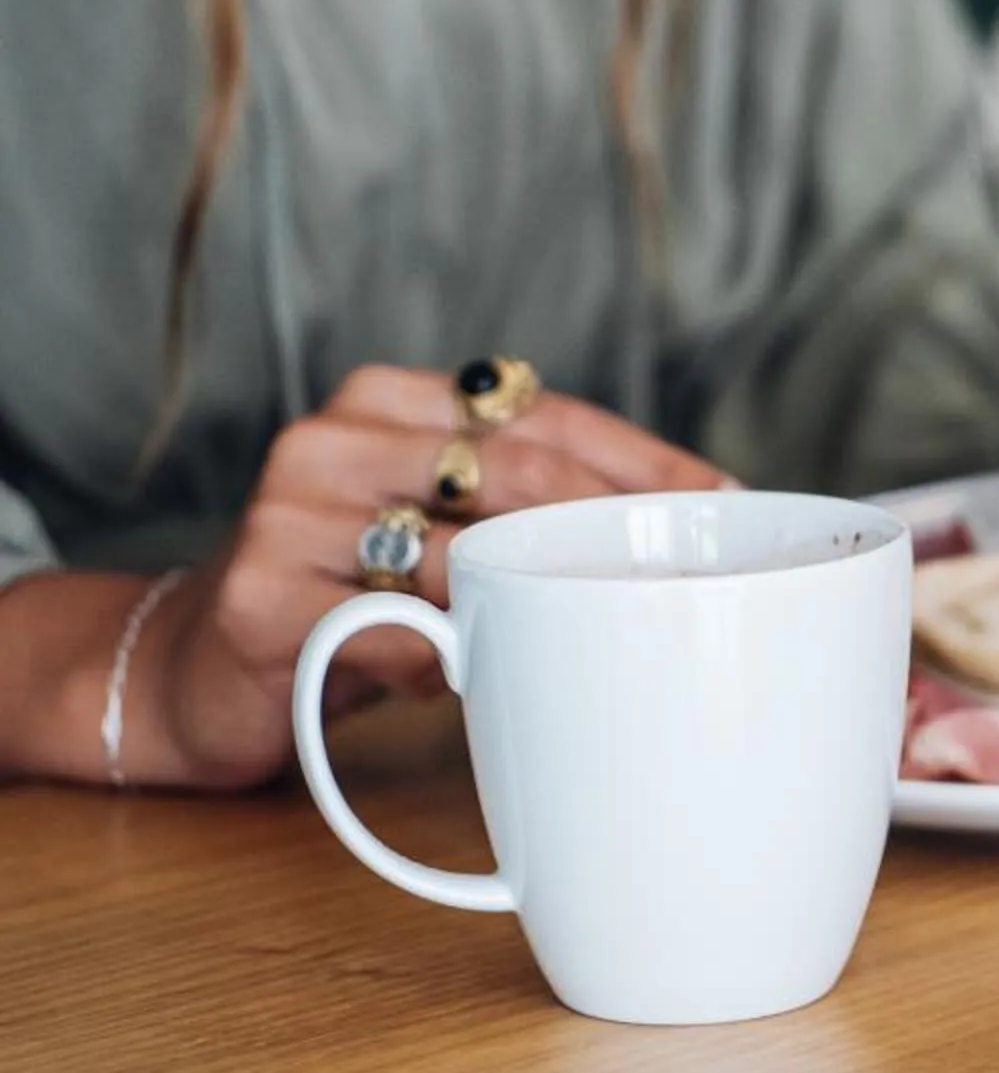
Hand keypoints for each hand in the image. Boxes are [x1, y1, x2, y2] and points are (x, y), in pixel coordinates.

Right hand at [156, 364, 728, 785]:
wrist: (196, 667)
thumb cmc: (354, 592)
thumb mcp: (441, 527)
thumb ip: (527, 504)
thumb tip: (699, 515)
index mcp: (390, 398)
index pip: (548, 413)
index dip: (647, 460)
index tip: (726, 500)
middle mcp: (334, 438)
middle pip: (519, 472)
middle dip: (615, 527)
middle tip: (685, 578)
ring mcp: (287, 514)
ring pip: (464, 556)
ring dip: (535, 604)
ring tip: (578, 635)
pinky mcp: (261, 600)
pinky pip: (397, 633)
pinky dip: (449, 661)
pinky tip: (463, 674)